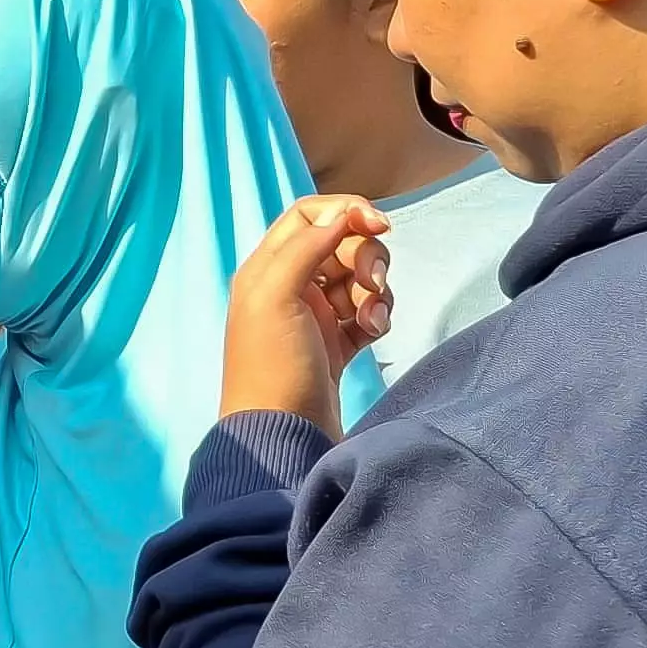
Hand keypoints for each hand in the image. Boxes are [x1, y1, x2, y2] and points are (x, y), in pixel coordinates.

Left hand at [222, 196, 392, 436]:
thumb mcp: (276, 296)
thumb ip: (306, 246)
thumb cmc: (273, 366)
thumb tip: (342, 212)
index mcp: (266, 269)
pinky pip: (368, 311)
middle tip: (370, 284)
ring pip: (359, 278)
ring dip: (375, 290)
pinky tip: (373, 333)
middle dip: (367, 257)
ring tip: (370, 319)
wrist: (283, 436)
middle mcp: (288, 287)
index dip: (347, 211)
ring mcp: (314, 316)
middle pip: (342, 244)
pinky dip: (377, 315)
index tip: (380, 224)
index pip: (309, 215)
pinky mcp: (337, 344)